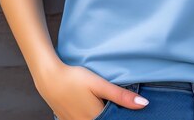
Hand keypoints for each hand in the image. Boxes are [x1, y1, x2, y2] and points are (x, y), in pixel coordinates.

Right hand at [34, 61, 148, 119]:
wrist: (49, 78)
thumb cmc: (75, 79)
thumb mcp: (100, 85)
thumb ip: (121, 96)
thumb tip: (144, 104)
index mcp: (95, 118)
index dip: (123, 115)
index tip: (130, 110)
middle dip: (113, 114)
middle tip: (114, 102)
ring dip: (103, 115)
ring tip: (104, 102)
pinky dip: (91, 115)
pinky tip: (93, 106)